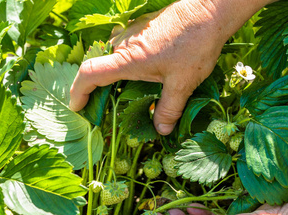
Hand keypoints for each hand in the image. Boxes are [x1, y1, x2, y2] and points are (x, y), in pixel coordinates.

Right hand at [69, 0, 271, 134]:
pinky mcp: (141, 29)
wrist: (210, 11)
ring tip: (122, 96)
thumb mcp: (183, 84)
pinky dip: (123, 66)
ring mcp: (131, 34)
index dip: (78, 92)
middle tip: (103, 110)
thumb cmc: (195, 45)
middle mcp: (123, 44)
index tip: (77, 107)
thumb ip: (168, 109)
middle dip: (96, 90)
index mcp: (128, 59)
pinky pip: (123, 50)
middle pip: (98, 68)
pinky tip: (140, 77)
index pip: (89, 74)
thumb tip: (161, 130)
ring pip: (111, 59)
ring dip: (111, 77)